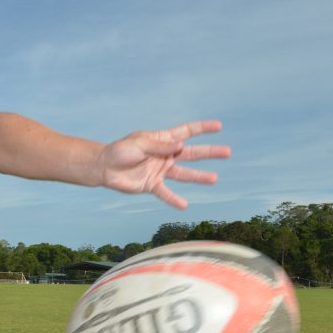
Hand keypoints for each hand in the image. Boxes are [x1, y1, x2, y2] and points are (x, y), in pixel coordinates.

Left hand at [99, 120, 228, 208]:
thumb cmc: (120, 151)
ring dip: (199, 176)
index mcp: (162, 140)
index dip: (202, 129)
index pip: (186, 132)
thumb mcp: (139, 144)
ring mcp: (160, 170)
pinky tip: (184, 206)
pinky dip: (173, 200)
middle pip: (192, 153)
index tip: (219, 126)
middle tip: (228, 152)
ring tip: (214, 179)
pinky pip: (165, 193)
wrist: (104, 167)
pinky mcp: (152, 185)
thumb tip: (181, 146)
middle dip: (210, 152)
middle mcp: (165, 155)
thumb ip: (160, 146)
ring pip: (184, 174)